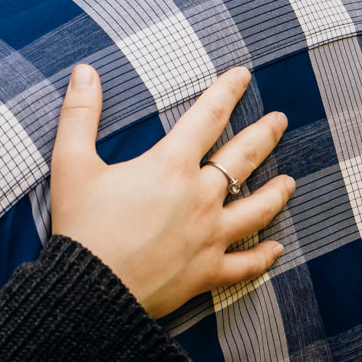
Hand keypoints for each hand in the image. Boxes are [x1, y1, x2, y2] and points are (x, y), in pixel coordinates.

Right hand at [48, 64, 291, 317]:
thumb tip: (85, 71)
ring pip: (256, 210)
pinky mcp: (208, 272)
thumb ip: (80, 114)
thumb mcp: (71, 164)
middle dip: (264, 135)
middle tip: (279, 121)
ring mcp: (209, 236)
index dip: (226, 92)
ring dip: (276, 193)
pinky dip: (263, 257)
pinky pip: (245, 264)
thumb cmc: (81, 226)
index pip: (207, 117)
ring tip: (290, 181)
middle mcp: (200, 197)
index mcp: (171, 166)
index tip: (243, 75)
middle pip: (242, 158)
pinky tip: (276, 249)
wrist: (89, 290)